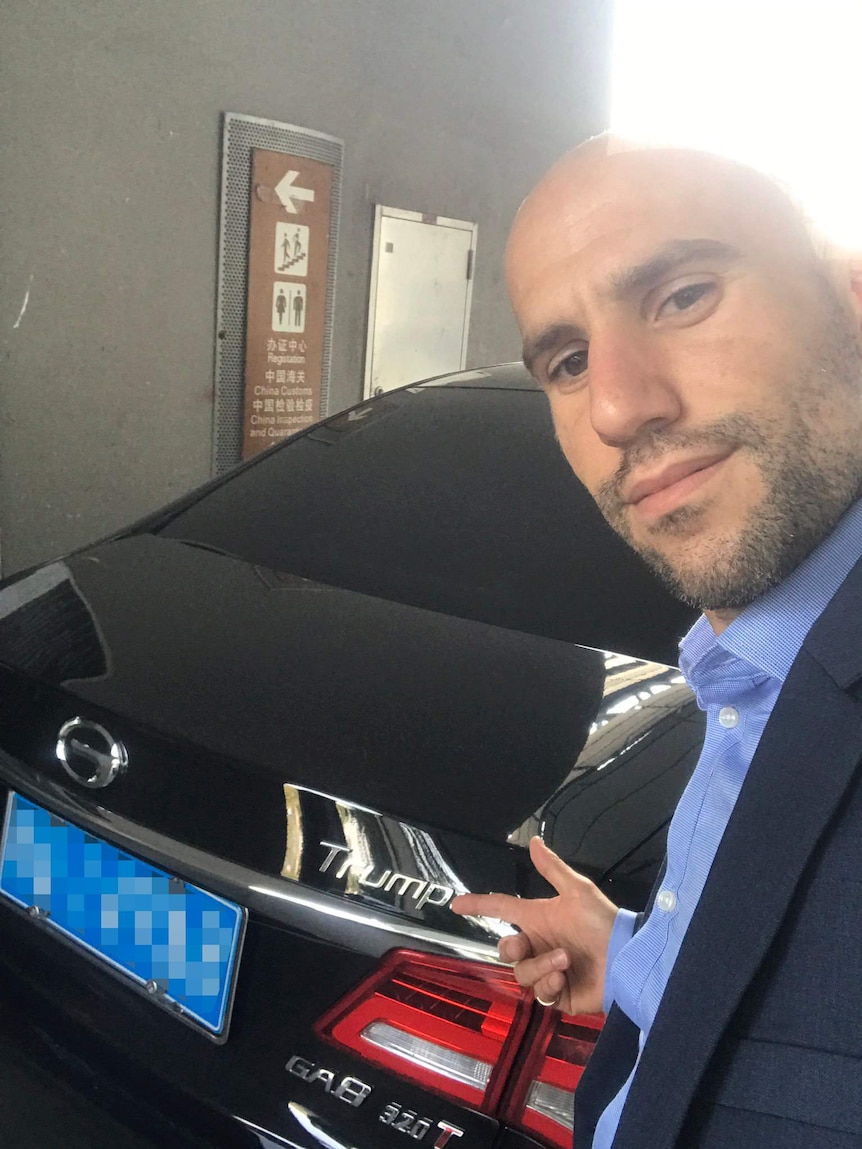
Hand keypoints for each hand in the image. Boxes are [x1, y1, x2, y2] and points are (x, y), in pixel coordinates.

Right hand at [450, 836, 616, 1014]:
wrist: (628, 959)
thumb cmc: (603, 922)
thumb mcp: (578, 891)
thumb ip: (553, 869)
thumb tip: (535, 841)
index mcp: (538, 919)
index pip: (501, 910)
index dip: (478, 906)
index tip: (456, 905)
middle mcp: (539, 945)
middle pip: (505, 950)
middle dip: (511, 948)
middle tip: (525, 945)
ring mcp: (548, 971)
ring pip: (521, 973)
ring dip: (541, 966)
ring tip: (565, 960)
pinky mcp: (558, 994)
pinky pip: (540, 993)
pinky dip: (549, 984)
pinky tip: (565, 978)